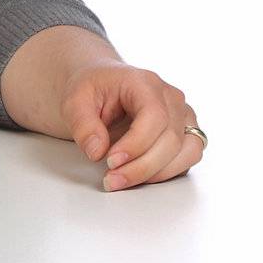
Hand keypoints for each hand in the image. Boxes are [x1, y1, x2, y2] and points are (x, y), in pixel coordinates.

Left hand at [61, 61, 203, 190]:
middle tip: (112, 179)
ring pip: (186, 151)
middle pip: (171, 139)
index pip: (154, 116)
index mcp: (144, 82)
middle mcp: (171, 97)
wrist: (101, 85)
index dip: (136, 144)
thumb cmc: (91, 90)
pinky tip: (139, 176)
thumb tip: (97, 152)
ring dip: (156, 173)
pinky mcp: (186, 132)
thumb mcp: (74, 101)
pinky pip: (189, 157)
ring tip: (122, 180)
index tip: (110, 161)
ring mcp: (182, 115)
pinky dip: (167, 172)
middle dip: (141, 166)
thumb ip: (82, 124)